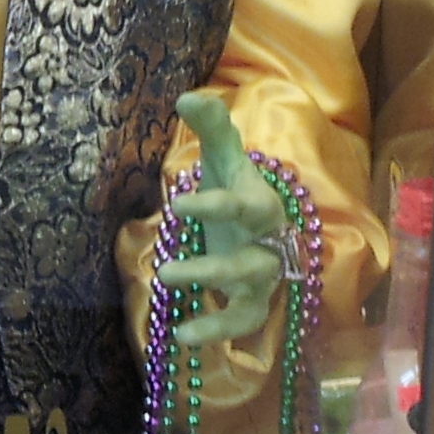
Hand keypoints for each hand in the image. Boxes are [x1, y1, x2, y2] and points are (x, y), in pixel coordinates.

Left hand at [154, 93, 284, 348]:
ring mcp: (262, 277)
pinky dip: (217, 331)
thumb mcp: (223, 156)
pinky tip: (185, 337)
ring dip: (216, 311)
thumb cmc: (236, 185)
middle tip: (166, 273)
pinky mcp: (253, 302)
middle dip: (211, 271)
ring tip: (175, 317)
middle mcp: (267, 245)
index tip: (176, 203)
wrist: (262, 220)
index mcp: (259, 206)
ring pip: (248, 298)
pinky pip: (241, 322)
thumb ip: (211, 126)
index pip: (240, 206)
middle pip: (248, 264)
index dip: (211, 207)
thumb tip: (185, 96)